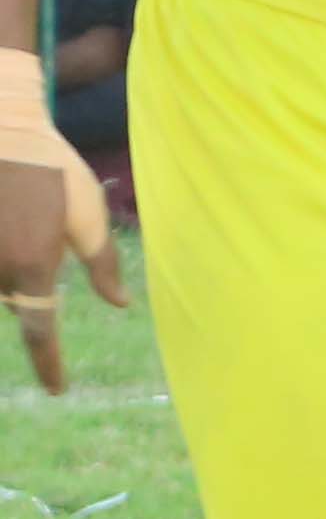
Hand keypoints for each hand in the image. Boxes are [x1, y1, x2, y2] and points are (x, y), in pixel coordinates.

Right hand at [0, 155, 130, 395]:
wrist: (4, 128)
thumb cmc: (54, 171)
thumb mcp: (90, 216)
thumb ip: (104, 266)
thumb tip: (120, 305)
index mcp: (32, 265)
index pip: (40, 332)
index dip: (49, 364)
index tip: (58, 390)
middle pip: (16, 302)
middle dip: (32, 287)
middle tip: (42, 237)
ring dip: (11, 272)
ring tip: (24, 223)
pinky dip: (2, 258)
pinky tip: (10, 223)